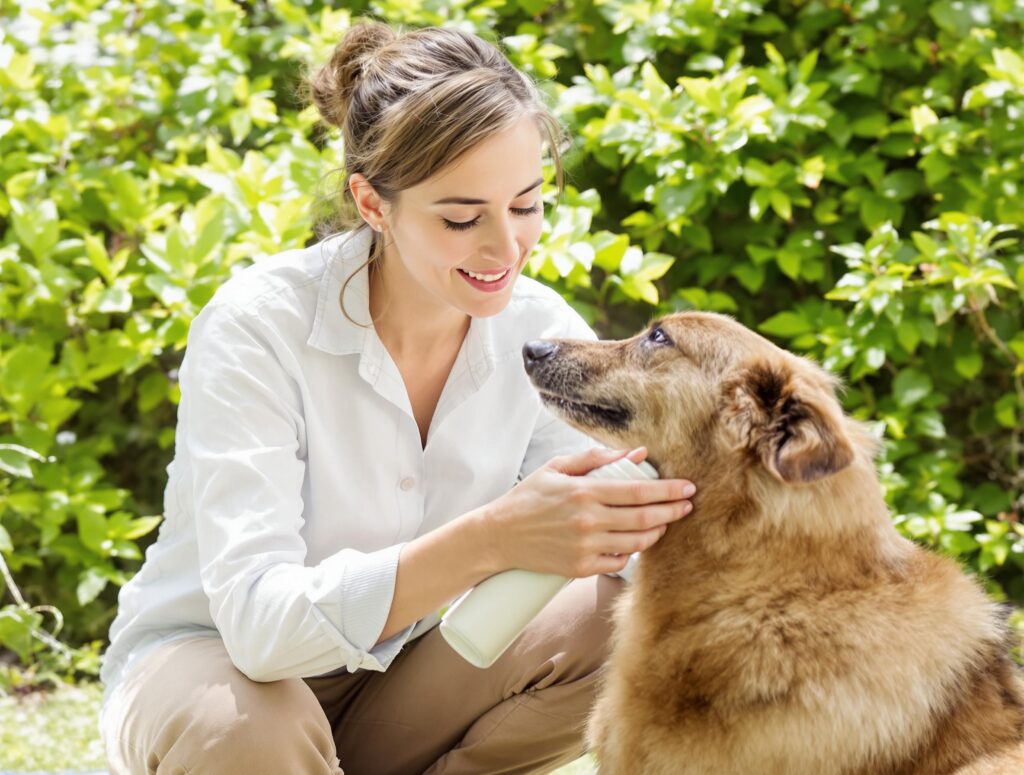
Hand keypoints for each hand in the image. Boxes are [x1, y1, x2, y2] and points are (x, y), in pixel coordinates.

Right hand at [479, 446, 695, 577]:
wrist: (499, 536)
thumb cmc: (529, 497)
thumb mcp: (557, 468)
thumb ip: (597, 459)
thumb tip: (636, 453)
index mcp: (584, 492)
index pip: (639, 491)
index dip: (668, 490)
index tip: (688, 487)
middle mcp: (588, 521)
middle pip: (645, 518)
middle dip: (673, 511)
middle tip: (689, 505)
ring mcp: (586, 547)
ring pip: (637, 542)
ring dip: (657, 532)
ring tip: (666, 522)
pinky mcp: (581, 568)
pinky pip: (619, 561)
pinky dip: (632, 551)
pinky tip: (636, 541)